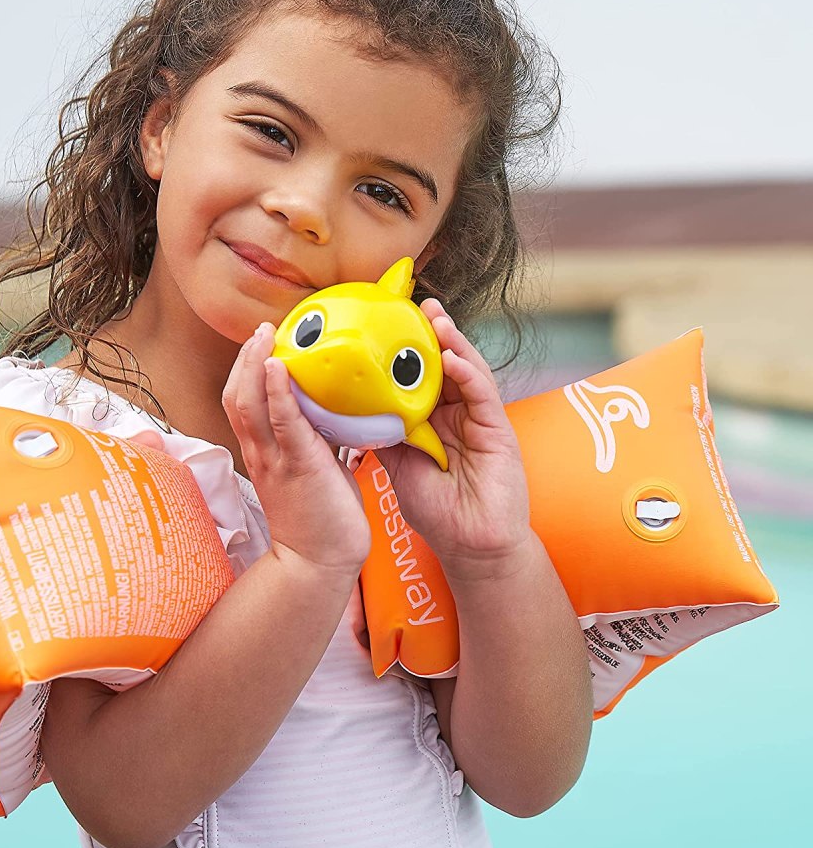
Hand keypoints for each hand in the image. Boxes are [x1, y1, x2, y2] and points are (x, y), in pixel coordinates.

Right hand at [222, 322, 370, 583]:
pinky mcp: (298, 467)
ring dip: (256, 365)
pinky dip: (277, 393)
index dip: (248, 371)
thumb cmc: (321, 518)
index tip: (261, 344)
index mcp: (264, 453)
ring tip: (265, 336)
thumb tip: (334, 414)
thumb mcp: (314, 469)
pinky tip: (279, 368)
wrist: (318, 563)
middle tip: (262, 329)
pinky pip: (282, 424)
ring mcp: (275, 460)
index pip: (244, 402)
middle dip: (246, 359)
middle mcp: (261, 453)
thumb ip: (315, 441)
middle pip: (237, 396)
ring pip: (250, 404)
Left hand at [373, 299, 531, 583]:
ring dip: (451, 341)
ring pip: (466, 370)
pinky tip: (452, 356)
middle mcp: (457, 413)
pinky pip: (483, 393)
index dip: (406, 349)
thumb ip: (382, 434)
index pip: (420, 375)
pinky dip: (468, 372)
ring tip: (433, 316)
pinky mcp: (498, 430)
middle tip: (414, 303)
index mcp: (433, 419)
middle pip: (444, 364)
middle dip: (431, 332)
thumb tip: (350, 408)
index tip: (386, 322)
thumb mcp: (397, 465)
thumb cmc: (436, 510)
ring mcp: (479, 420)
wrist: (469, 545)